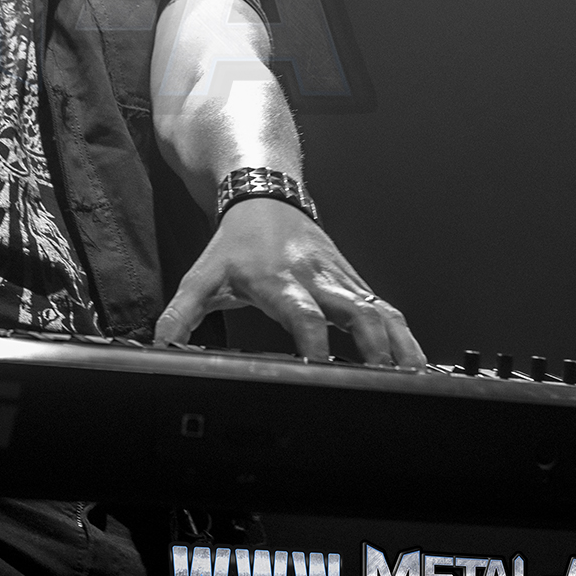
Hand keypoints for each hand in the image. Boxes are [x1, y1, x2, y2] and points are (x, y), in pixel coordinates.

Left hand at [153, 198, 424, 367]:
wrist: (265, 196)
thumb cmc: (235, 242)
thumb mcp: (202, 276)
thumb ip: (180, 315)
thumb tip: (160, 345)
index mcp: (279, 280)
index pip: (303, 313)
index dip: (314, 340)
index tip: (321, 366)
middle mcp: (316, 279)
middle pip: (357, 311)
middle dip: (374, 345)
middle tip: (384, 379)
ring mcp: (340, 280)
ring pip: (380, 310)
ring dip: (399, 343)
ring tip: (414, 377)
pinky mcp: (354, 282)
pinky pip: (386, 308)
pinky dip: (403, 334)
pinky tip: (415, 360)